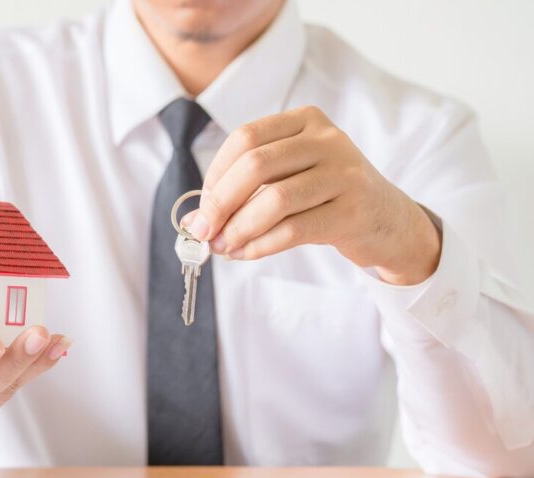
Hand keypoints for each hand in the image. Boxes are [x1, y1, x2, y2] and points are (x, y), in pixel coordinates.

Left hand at [182, 105, 441, 285]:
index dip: (215, 175)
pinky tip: (246, 253)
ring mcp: (344, 173)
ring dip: (239, 229)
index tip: (203, 207)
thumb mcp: (287, 181)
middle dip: (220, 204)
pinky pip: (293, 229)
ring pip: (274, 200)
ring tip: (223, 247)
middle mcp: (327, 139)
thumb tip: (193, 221)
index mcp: (305, 121)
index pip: (245, 139)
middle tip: (204, 232)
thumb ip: (243, 193)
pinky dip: (261, 245)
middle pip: (255, 166)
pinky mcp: (353, 210)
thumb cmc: (325, 198)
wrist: (387, 221)